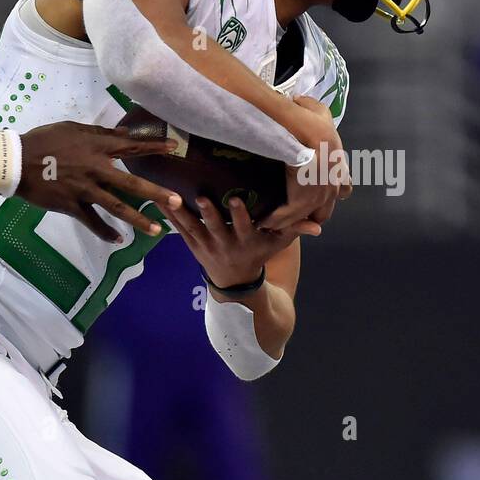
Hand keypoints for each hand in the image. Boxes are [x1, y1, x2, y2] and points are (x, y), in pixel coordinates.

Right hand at [18, 121, 183, 242]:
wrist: (16, 162)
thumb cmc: (44, 141)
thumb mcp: (72, 129)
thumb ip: (100, 134)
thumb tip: (125, 133)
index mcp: (96, 148)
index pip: (131, 146)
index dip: (153, 146)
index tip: (174, 148)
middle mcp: (95, 169)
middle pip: (131, 183)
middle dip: (155, 193)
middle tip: (177, 202)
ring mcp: (85, 190)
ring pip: (116, 207)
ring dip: (138, 219)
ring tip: (156, 230)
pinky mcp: (72, 206)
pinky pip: (92, 222)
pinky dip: (105, 232)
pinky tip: (119, 240)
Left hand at [164, 193, 319, 289]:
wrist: (235, 283)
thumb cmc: (260, 254)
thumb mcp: (278, 244)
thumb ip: (295, 230)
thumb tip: (319, 226)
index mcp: (247, 241)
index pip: (244, 226)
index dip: (239, 214)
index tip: (235, 198)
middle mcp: (226, 244)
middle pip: (216, 227)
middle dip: (210, 213)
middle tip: (202, 196)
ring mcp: (207, 246)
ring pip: (194, 228)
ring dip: (183, 213)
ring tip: (171, 197)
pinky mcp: (194, 246)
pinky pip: (180, 231)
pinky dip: (171, 218)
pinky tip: (160, 201)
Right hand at [261, 96, 350, 230]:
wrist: (300, 130)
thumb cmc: (308, 120)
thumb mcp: (316, 110)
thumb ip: (311, 108)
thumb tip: (299, 102)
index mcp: (339, 167)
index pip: (345, 188)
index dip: (332, 190)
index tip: (316, 187)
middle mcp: (333, 186)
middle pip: (326, 209)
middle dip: (312, 211)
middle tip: (294, 207)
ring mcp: (319, 197)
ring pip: (307, 217)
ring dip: (293, 219)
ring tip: (274, 219)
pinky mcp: (302, 203)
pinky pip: (287, 218)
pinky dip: (274, 220)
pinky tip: (262, 220)